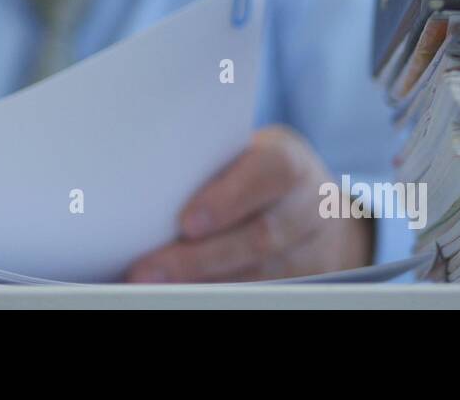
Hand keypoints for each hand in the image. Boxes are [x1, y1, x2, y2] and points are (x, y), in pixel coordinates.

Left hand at [124, 125, 372, 281]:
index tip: (186, 223)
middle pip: (260, 237)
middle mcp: (309, 206)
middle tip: (147, 272)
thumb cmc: (252, 176)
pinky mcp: (311, 283)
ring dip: (205, 287)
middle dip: (199, 259)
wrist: (313, 206)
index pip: (268, 173)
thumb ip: (208, 172)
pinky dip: (222, 298)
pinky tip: (187, 300)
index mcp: (288, 162)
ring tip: (157, 291)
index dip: (229, 199)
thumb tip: (142, 199)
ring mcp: (316, 250)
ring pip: (263, 276)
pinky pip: (265, 297)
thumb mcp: (240, 158)